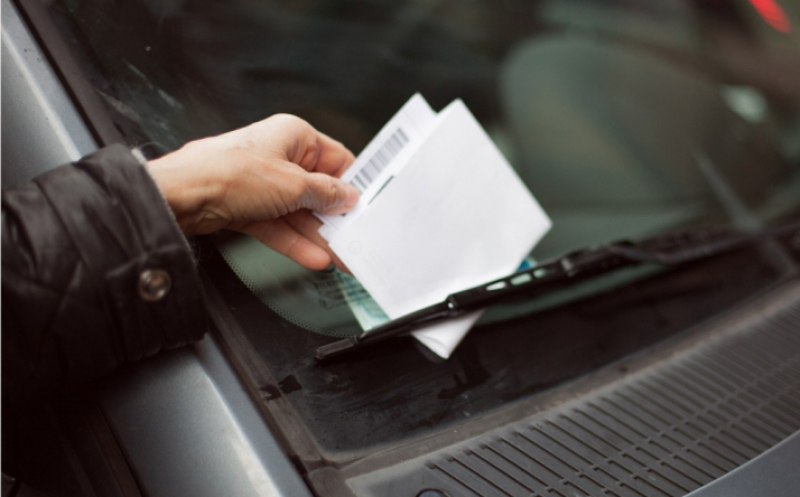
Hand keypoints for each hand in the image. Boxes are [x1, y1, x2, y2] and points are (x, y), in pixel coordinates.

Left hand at [147, 114, 358, 270]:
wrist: (180, 196)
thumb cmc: (228, 172)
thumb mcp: (293, 185)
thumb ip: (326, 194)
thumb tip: (347, 196)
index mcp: (294, 135)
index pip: (336, 159)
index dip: (352, 184)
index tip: (366, 206)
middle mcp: (279, 156)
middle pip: (317, 190)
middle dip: (335, 218)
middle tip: (355, 239)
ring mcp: (263, 183)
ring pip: (299, 212)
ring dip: (318, 236)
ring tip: (340, 257)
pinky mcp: (248, 206)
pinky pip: (279, 225)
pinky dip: (294, 241)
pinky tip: (313, 257)